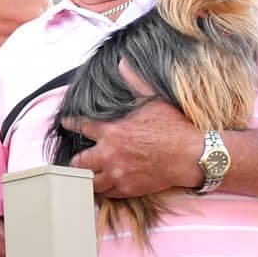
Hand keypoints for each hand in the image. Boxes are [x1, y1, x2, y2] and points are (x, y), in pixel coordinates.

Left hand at [63, 60, 202, 196]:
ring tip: (86, 176)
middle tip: (77, 159)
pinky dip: (104, 189)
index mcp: (112, 131)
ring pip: (90, 181)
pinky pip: (108, 193)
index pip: (82, 127)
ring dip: (87, 178)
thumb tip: (124, 64)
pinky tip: (104, 185)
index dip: (71, 124)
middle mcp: (110, 154)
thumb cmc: (173, 127)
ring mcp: (118, 173)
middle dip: (76, 160)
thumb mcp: (153, 100)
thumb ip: (134, 82)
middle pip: (79, 162)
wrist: (190, 155)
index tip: (66, 123)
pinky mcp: (128, 188)